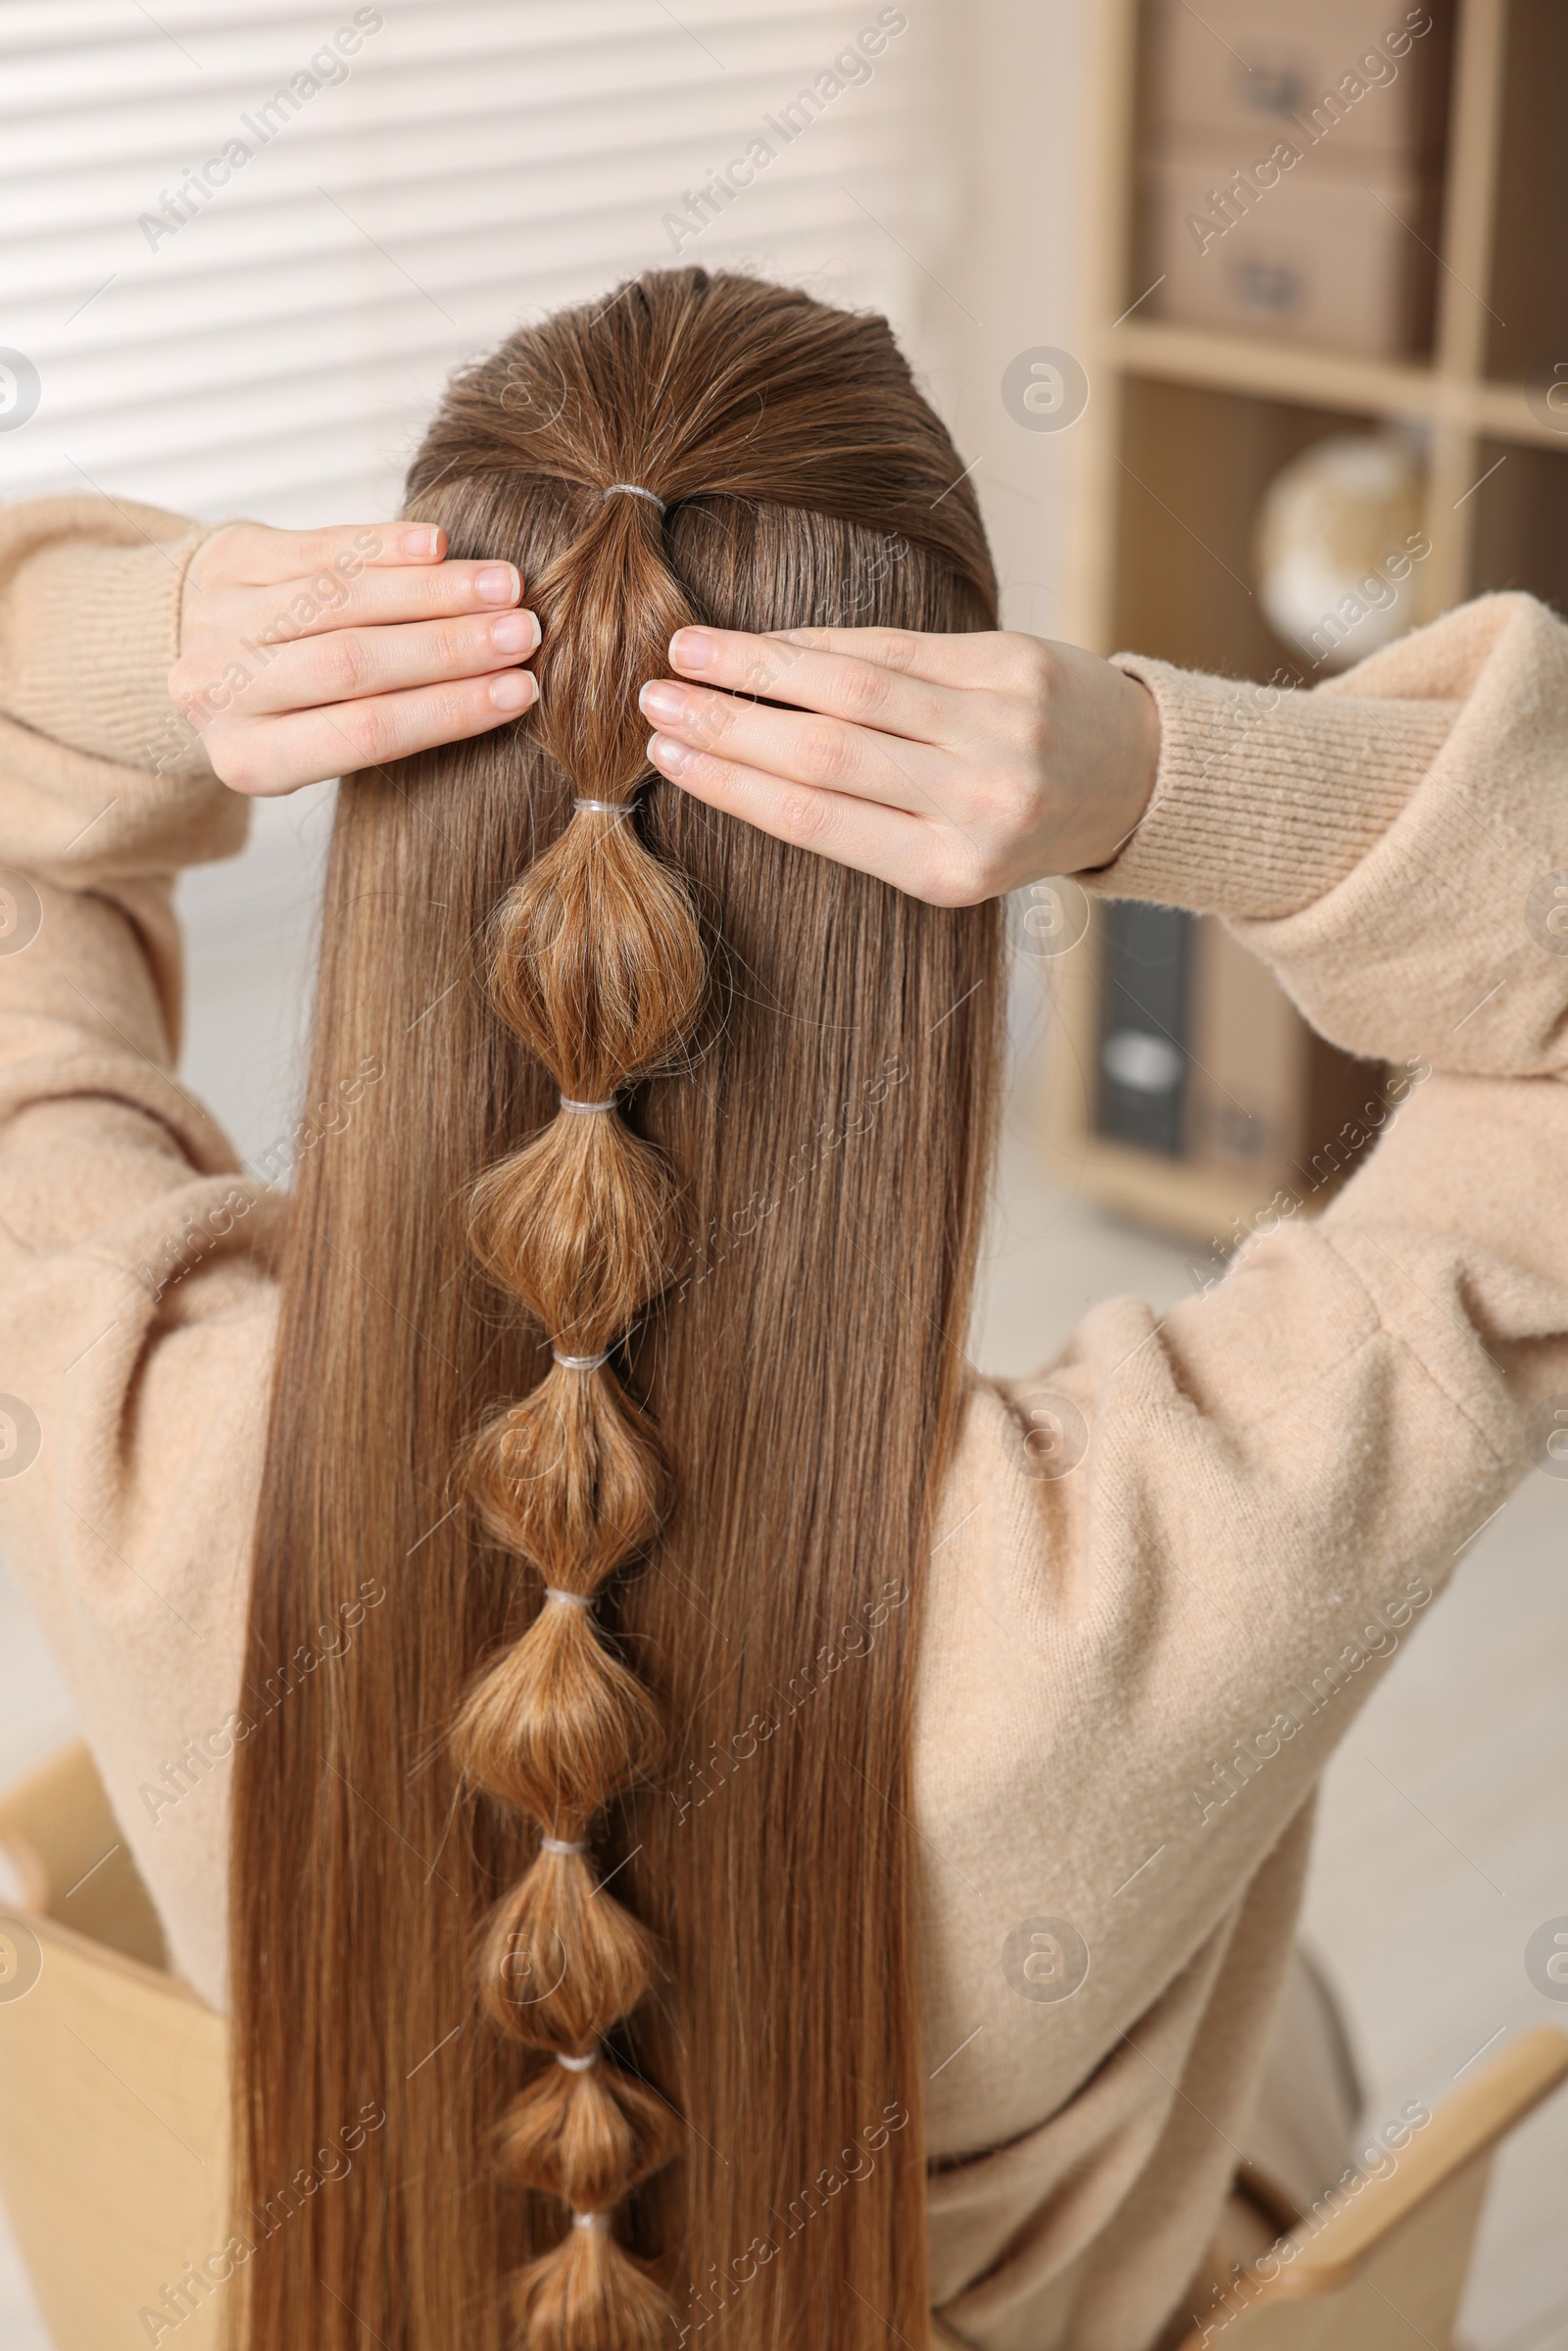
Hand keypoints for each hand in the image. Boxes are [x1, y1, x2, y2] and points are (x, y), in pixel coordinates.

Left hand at [172, 520, 539, 795]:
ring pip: (339, 598)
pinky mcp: (231, 559)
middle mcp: (222, 691)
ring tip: (504, 585)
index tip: (521, 691)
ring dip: (431, 589)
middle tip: (524, 633)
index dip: (448, 709)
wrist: (199, 649)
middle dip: (449, 647)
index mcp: (253, 760)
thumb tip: (500, 686)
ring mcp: (221, 619)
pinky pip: (319, 547)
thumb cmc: (288, 712)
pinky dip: (383, 544)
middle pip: (352, 664)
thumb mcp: (318, 745)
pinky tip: (438, 543)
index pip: (367, 732)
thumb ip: (384, 722)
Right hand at [638, 626, 1159, 905]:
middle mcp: (981, 802)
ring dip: (755, 665)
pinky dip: (819, 643)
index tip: (663, 757)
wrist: (1132, 775)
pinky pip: (895, 649)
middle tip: (650, 703)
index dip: (731, 782)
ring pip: (853, 689)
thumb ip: (865, 817)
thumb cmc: (1017, 824)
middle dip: (726, 724)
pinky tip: (763, 639)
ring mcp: (1001, 727)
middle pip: (824, 753)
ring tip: (686, 653)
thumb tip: (734, 761)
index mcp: (952, 870)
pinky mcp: (1013, 665)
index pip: (816, 818)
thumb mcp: (950, 855)